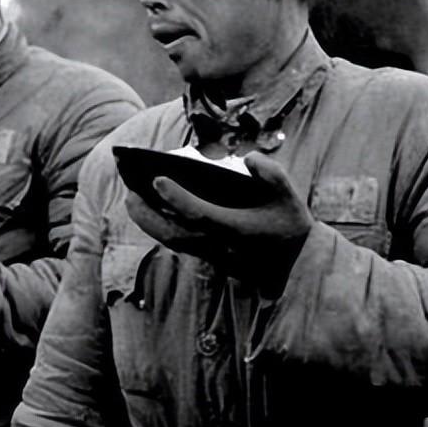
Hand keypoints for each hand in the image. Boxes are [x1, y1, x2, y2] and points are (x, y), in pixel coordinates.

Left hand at [125, 153, 312, 292]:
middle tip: (128, 192)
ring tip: (133, 199)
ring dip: (149, 222)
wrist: (299, 267)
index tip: (158, 179)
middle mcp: (220, 247)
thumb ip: (271, 173)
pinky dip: (161, 227)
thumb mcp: (290, 195)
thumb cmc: (291, 226)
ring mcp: (213, 256)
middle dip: (147, 214)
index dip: (177, 198)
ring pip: (173, 242)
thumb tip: (248, 159)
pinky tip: (153, 210)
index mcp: (238, 230)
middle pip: (174, 235)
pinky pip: (179, 243)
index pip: (200, 215)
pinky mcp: (211, 259)